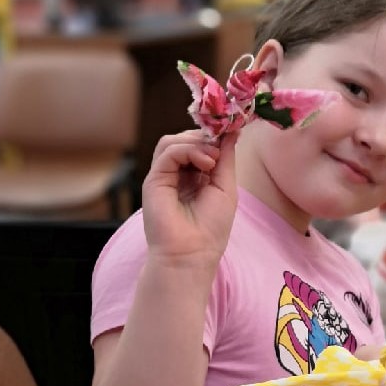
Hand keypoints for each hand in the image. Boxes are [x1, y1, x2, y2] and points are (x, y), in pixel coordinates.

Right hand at [141, 130, 236, 268]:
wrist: (191, 255)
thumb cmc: (210, 229)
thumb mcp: (226, 187)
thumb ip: (226, 158)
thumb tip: (232, 131)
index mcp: (193, 177)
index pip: (197, 144)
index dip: (212, 136)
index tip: (230, 134)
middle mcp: (176, 175)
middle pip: (183, 138)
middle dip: (204, 138)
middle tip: (220, 151)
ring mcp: (163, 177)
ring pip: (172, 141)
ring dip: (196, 143)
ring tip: (212, 160)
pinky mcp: (153, 180)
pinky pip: (168, 151)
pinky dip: (188, 150)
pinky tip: (206, 164)